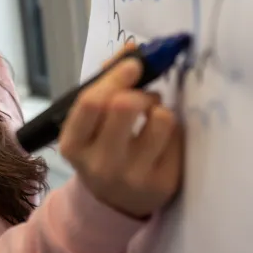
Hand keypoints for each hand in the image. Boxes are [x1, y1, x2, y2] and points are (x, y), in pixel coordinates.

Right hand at [58, 41, 183, 218]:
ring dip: (161, 108)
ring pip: (161, 119)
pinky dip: (172, 128)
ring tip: (154, 115)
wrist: (113, 203)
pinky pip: (178, 138)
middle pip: (126, 106)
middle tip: (144, 95)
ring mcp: (133, 177)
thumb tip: (133, 49)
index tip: (133, 65)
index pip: (92, 102)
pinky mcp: (164, 184)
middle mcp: (100, 164)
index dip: (115, 76)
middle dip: (141, 91)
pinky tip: (162, 137)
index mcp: (74, 145)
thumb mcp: (89, 123)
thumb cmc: (100, 149)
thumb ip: (105, 84)